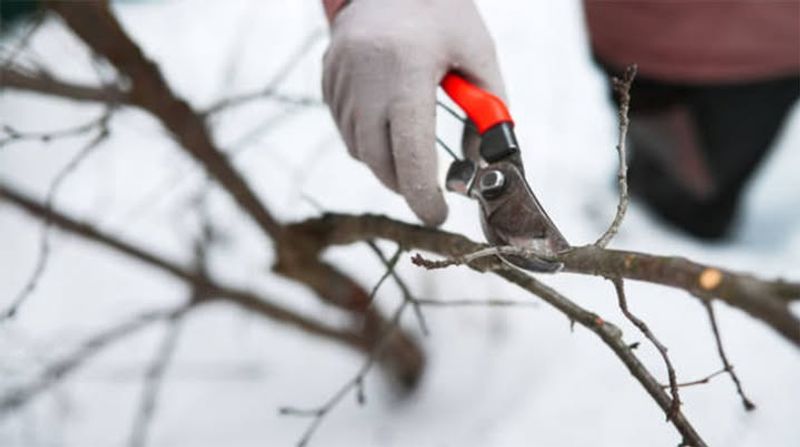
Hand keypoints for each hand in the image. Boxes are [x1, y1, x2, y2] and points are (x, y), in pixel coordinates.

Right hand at [322, 0, 504, 225]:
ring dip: (385, 161)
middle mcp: (365, 75)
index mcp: (407, 68)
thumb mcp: (478, 55)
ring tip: (409, 143)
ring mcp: (340, 76)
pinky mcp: (327, 76)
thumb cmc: (444, 14)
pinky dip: (367, 138)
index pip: (410, 150)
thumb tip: (481, 163)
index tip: (436, 215)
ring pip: (358, 148)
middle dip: (404, 183)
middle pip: (378, 159)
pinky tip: (386, 118)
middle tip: (427, 186)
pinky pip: (345, 128)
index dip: (423, 193)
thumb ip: (487, 112)